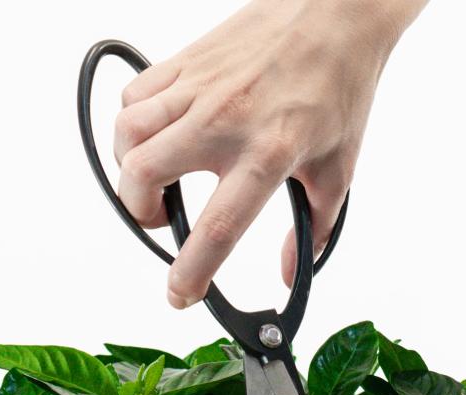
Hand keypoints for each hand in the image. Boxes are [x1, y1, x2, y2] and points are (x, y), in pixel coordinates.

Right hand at [112, 0, 424, 307]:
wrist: (336, 13)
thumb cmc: (338, 85)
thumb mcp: (338, 168)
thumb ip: (314, 229)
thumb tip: (288, 272)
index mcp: (268, 153)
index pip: (216, 227)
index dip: (191, 270)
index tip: (180, 294)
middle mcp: (225, 121)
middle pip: (144, 176)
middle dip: (141, 214)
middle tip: (161, 219)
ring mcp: (199, 88)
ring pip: (127, 135)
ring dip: (131, 168)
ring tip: (156, 176)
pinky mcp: (185, 62)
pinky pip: (133, 98)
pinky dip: (133, 125)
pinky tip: (159, 134)